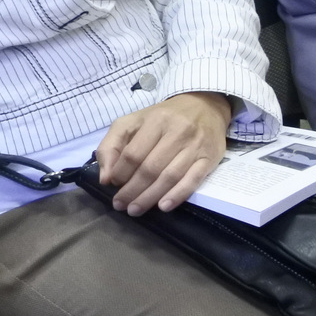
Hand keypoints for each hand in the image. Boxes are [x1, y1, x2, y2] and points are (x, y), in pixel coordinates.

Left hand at [96, 91, 230, 215]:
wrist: (204, 106)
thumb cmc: (163, 117)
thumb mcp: (132, 122)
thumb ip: (112, 145)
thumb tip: (105, 178)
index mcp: (155, 121)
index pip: (133, 153)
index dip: (120, 172)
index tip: (112, 184)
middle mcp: (177, 132)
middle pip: (150, 168)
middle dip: (132, 190)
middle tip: (120, 205)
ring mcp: (195, 146)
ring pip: (170, 177)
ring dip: (150, 197)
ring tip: (135, 210)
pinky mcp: (210, 158)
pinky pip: (193, 180)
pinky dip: (177, 195)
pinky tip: (163, 206)